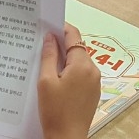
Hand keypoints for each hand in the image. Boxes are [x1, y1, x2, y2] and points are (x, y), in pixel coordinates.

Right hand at [38, 24, 100, 138]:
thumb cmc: (55, 112)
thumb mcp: (46, 81)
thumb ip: (49, 56)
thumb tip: (50, 37)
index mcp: (83, 65)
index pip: (74, 36)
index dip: (61, 28)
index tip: (48, 25)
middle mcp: (93, 71)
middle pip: (77, 48)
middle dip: (61, 45)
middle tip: (42, 45)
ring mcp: (95, 82)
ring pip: (79, 62)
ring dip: (65, 59)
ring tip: (47, 64)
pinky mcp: (93, 92)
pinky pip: (82, 74)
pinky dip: (70, 71)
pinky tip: (56, 79)